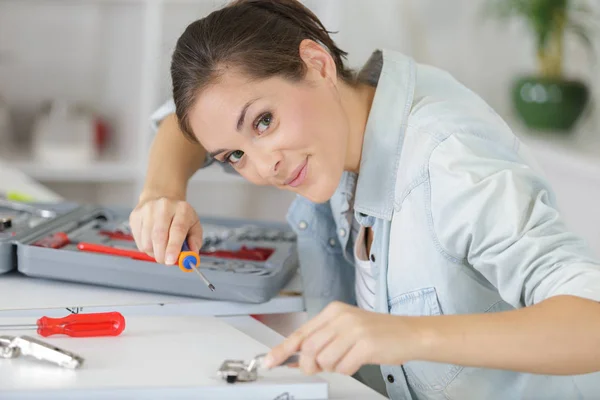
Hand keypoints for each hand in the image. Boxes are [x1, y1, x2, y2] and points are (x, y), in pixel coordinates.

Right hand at [129, 196, 202, 264]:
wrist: (161, 199)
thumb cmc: (179, 217)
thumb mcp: (194, 226)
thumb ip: (195, 241)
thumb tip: (191, 254)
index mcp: (182, 209)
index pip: (177, 230)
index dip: (174, 247)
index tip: (171, 261)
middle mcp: (164, 206)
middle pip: (159, 236)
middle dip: (162, 254)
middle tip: (166, 261)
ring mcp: (147, 210)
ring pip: (147, 242)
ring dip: (154, 252)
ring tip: (161, 247)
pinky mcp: (135, 216)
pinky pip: (138, 241)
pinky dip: (146, 247)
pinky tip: (152, 240)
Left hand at [264, 301, 418, 375]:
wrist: (409, 333)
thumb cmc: (377, 333)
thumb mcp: (346, 329)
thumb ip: (322, 341)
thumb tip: (298, 359)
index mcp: (333, 311)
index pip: (301, 333)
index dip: (283, 349)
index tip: (270, 361)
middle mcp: (341, 317)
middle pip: (309, 349)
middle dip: (312, 365)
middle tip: (323, 366)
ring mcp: (354, 330)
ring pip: (324, 360)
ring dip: (333, 367)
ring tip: (348, 358)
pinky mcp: (366, 345)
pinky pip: (344, 367)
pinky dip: (348, 370)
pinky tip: (359, 360)